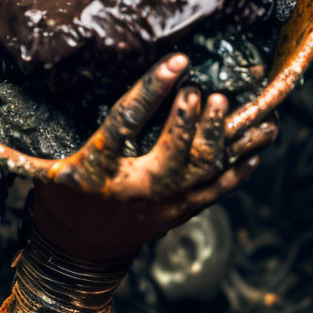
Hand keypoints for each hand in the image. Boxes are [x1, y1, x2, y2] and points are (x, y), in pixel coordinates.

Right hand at [33, 53, 277, 261]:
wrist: (76, 250)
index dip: (150, 92)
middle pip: (173, 156)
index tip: (175, 62)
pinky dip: (242, 163)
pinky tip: (261, 138)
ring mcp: (163, 203)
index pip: (124, 124)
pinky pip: (219, 187)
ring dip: (223, 138)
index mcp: (96, 171)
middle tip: (206, 91)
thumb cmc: (61, 193)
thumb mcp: (52, 157)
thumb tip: (83, 66)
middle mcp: (134, 189)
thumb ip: (72, 122)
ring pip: (202, 171)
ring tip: (237, 105)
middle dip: (193, 123)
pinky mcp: (182, 210)